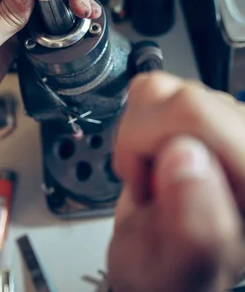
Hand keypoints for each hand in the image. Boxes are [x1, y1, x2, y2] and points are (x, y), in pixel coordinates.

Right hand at [108, 73, 244, 291]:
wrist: (156, 261)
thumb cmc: (172, 274)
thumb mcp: (182, 272)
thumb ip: (196, 229)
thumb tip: (185, 154)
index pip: (199, 115)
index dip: (156, 142)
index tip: (149, 182)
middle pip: (182, 98)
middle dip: (144, 141)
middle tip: (148, 184)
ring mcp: (225, 124)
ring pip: (165, 88)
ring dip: (139, 134)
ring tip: (151, 173)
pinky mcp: (197, 110)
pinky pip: (154, 88)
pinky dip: (137, 122)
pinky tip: (150, 156)